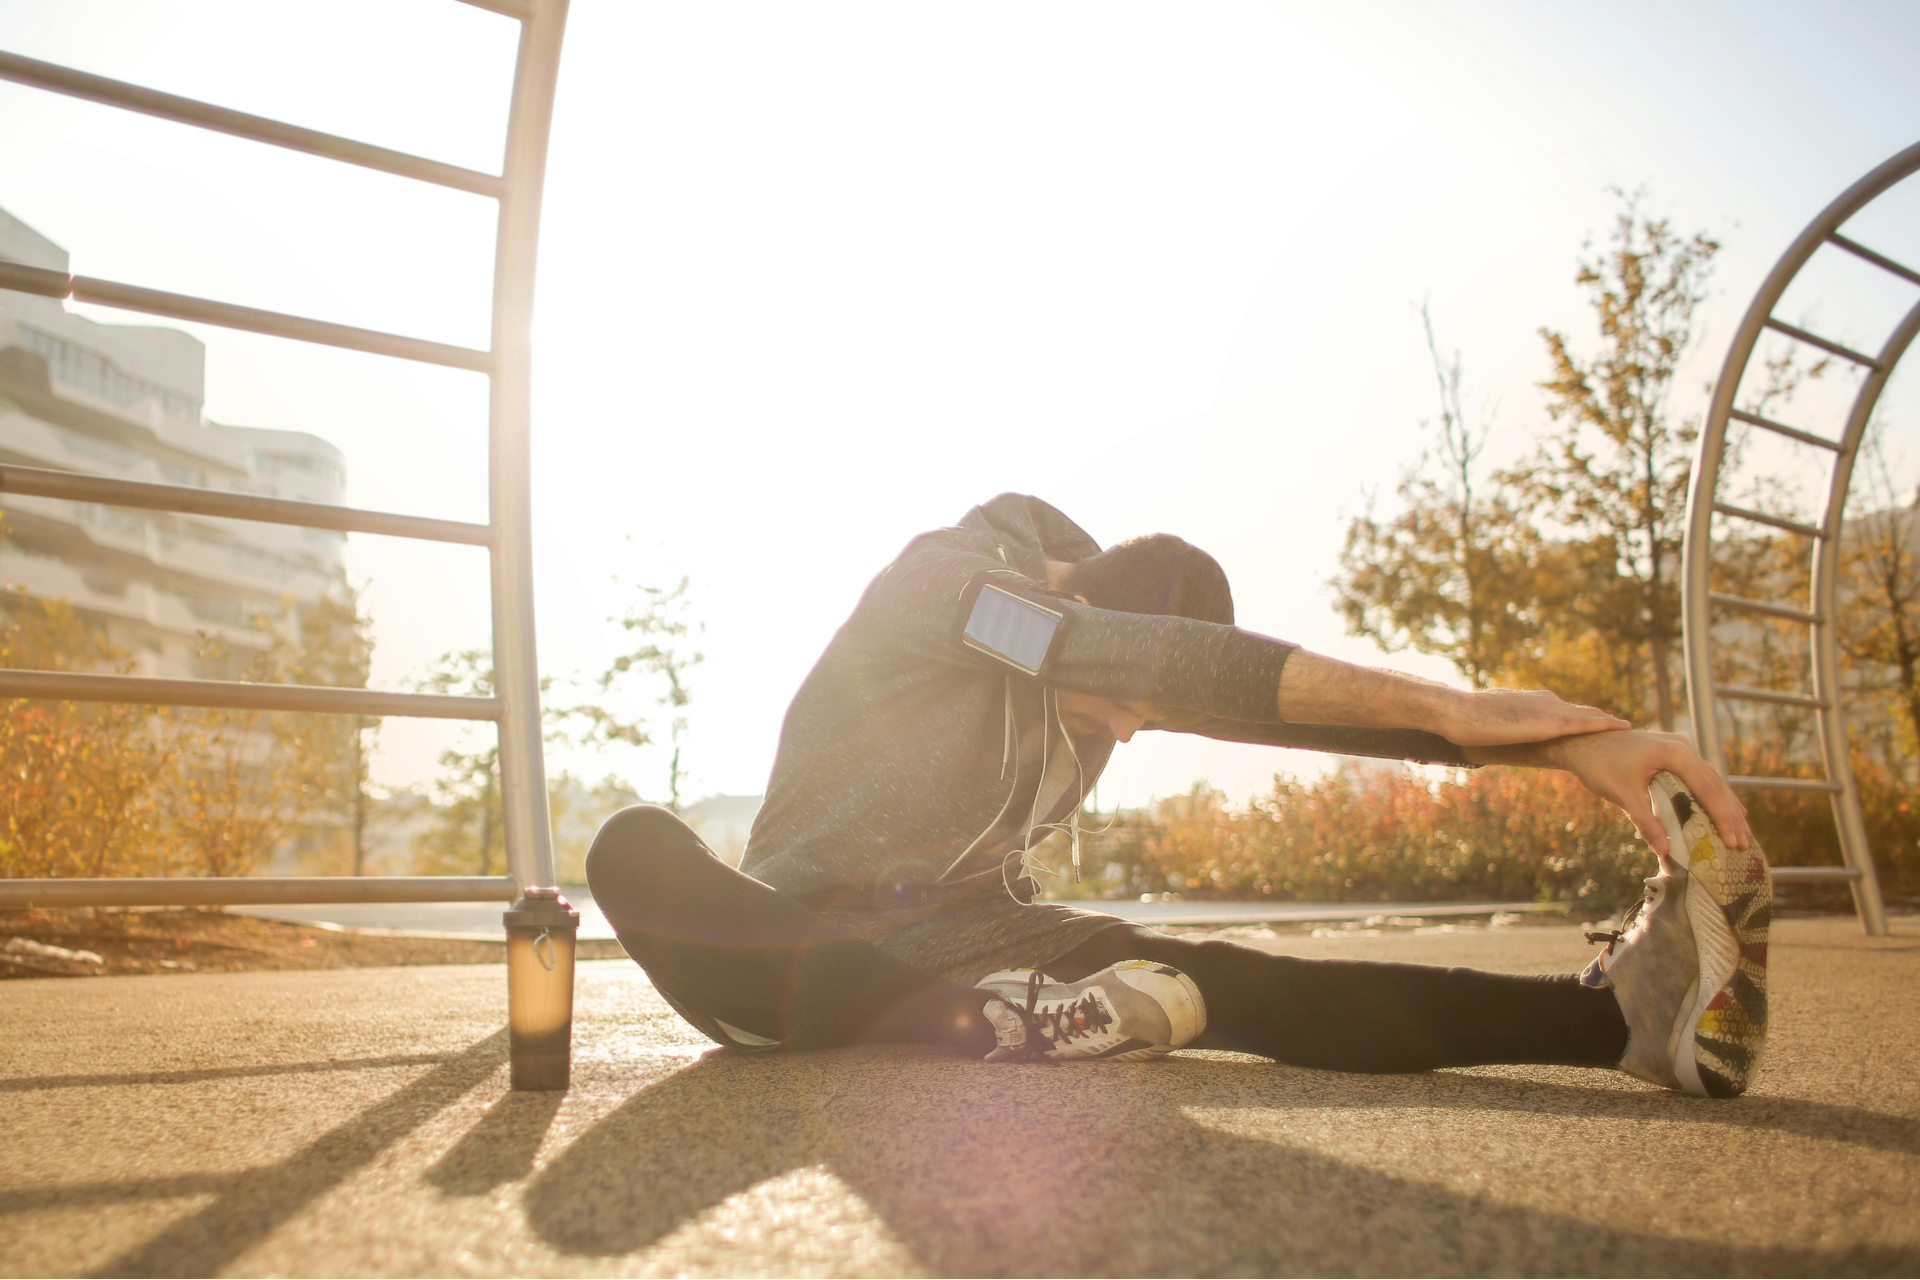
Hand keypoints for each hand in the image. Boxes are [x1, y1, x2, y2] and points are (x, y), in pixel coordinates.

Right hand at [1437, 687, 1630, 747]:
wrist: (1459, 712)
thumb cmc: (1467, 720)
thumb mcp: (1490, 723)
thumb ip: (1502, 728)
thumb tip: (1494, 738)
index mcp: (1533, 703)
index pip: (1566, 712)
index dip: (1584, 719)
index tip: (1600, 725)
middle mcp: (1547, 702)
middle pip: (1583, 712)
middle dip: (1602, 721)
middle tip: (1624, 728)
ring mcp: (1549, 711)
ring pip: (1589, 716)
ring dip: (1609, 723)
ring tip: (1629, 728)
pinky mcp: (1550, 723)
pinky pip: (1585, 723)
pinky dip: (1606, 725)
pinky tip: (1623, 727)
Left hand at [1548, 729, 1752, 854]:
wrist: (1580, 740)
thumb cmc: (1599, 765)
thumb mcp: (1622, 795)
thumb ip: (1645, 822)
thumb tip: (1665, 851)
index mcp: (1675, 753)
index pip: (1707, 790)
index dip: (1722, 818)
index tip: (1734, 842)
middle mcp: (1683, 746)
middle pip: (1715, 785)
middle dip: (1730, 816)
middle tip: (1744, 843)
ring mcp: (1679, 747)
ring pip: (1711, 780)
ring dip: (1725, 806)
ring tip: (1741, 832)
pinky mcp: (1672, 752)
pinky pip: (1700, 776)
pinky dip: (1712, 795)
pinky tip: (1725, 810)